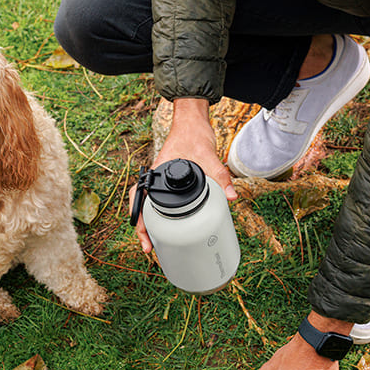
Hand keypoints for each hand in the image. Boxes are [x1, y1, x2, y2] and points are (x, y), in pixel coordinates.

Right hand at [129, 98, 237, 252]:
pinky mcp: (169, 181)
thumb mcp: (209, 157)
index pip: (138, 198)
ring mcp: (160, 180)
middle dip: (142, 229)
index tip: (145, 237)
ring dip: (149, 223)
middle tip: (149, 248)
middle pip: (140, 207)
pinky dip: (159, 215)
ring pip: (147, 205)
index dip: (138, 219)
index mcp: (157, 173)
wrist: (192, 121)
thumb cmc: (193, 134)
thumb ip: (221, 177)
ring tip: (156, 242)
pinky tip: (169, 226)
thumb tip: (231, 196)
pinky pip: (158, 201)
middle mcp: (155, 178)